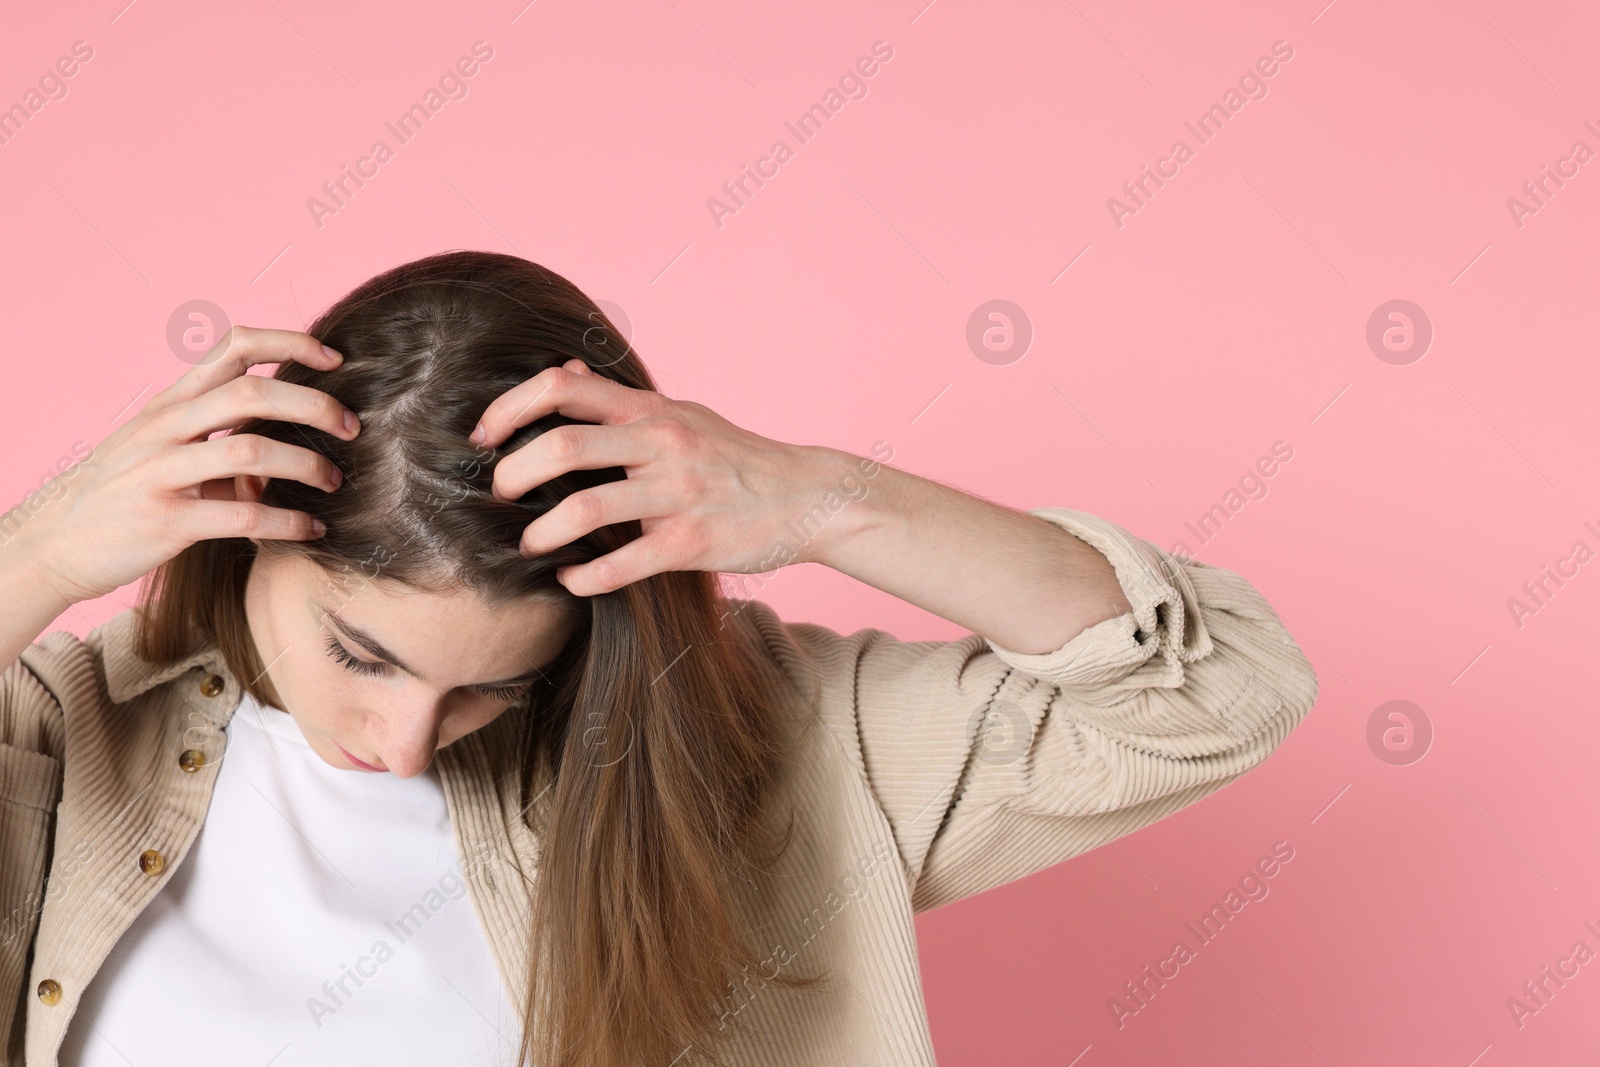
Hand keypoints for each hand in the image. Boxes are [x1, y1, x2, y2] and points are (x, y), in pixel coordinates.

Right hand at [5, 326, 358, 606]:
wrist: (56, 542)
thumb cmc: (125, 491)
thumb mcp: (163, 444)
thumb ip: (219, 428)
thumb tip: (287, 424)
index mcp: (171, 402)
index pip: (234, 346)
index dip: (290, 343)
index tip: (335, 359)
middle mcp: (165, 427)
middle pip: (253, 393)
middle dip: (314, 406)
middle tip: (352, 427)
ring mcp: (161, 472)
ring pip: (251, 451)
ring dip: (307, 465)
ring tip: (333, 481)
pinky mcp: (165, 521)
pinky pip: (242, 514)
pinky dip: (288, 522)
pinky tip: (312, 529)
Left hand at [470, 360, 847, 596]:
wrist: (809, 496)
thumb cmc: (736, 458)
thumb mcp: (682, 413)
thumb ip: (621, 400)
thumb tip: (563, 369)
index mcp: (650, 410)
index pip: (561, 387)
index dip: (509, 407)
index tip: (484, 435)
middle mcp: (660, 444)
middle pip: (561, 446)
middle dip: (513, 475)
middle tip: (500, 497)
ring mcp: (677, 494)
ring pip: (584, 509)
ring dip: (540, 533)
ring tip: (530, 544)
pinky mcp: (691, 543)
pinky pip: (622, 565)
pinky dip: (584, 578)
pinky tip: (571, 581)